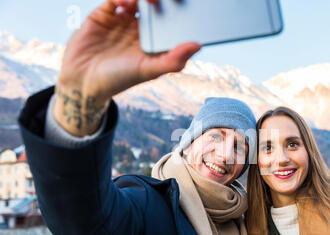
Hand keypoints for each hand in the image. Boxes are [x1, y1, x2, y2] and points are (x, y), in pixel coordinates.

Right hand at [54, 0, 201, 135]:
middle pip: (156, 5)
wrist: (83, 81)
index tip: (190, 6)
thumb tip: (197, 45)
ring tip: (149, 0)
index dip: (180, 10)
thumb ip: (173, 60)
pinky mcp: (104, 12)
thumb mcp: (148, 70)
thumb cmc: (119, 79)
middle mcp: (140, 26)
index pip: (172, 19)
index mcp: (155, 39)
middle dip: (165, 0)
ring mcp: (122, 18)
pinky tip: (127, 3)